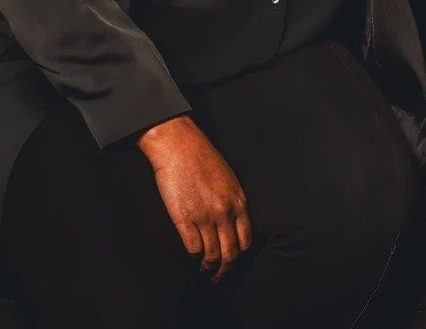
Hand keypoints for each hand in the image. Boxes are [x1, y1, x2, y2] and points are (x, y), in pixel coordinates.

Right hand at [136, 116, 249, 280]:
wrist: (180, 146)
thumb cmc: (203, 159)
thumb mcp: (228, 179)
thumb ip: (231, 201)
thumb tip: (231, 223)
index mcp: (239, 201)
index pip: (245, 239)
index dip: (240, 255)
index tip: (234, 262)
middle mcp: (225, 212)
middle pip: (230, 252)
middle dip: (226, 270)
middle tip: (220, 278)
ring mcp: (204, 216)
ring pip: (211, 254)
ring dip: (208, 267)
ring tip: (204, 272)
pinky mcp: (183, 218)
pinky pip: (192, 246)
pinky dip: (193, 256)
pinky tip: (192, 257)